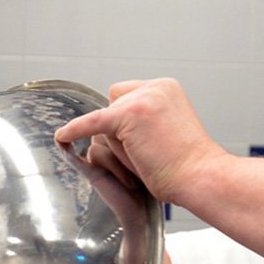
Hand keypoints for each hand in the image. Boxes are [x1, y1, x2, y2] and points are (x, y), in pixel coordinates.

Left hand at [55, 78, 224, 206]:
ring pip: (107, 116)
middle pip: (114, 102)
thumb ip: (148, 120)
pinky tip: (63, 137)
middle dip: (119, 128)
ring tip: (147, 159)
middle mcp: (155, 86)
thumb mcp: (170, 129)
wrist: (201, 176)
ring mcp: (141, 99)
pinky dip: (76, 130)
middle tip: (147, 153)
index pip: (128, 95)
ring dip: (119, 143)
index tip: (136, 139)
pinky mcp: (127, 116)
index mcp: (167, 87)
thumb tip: (119, 126)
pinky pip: (93, 122)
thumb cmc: (189, 165)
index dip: (126, 119)